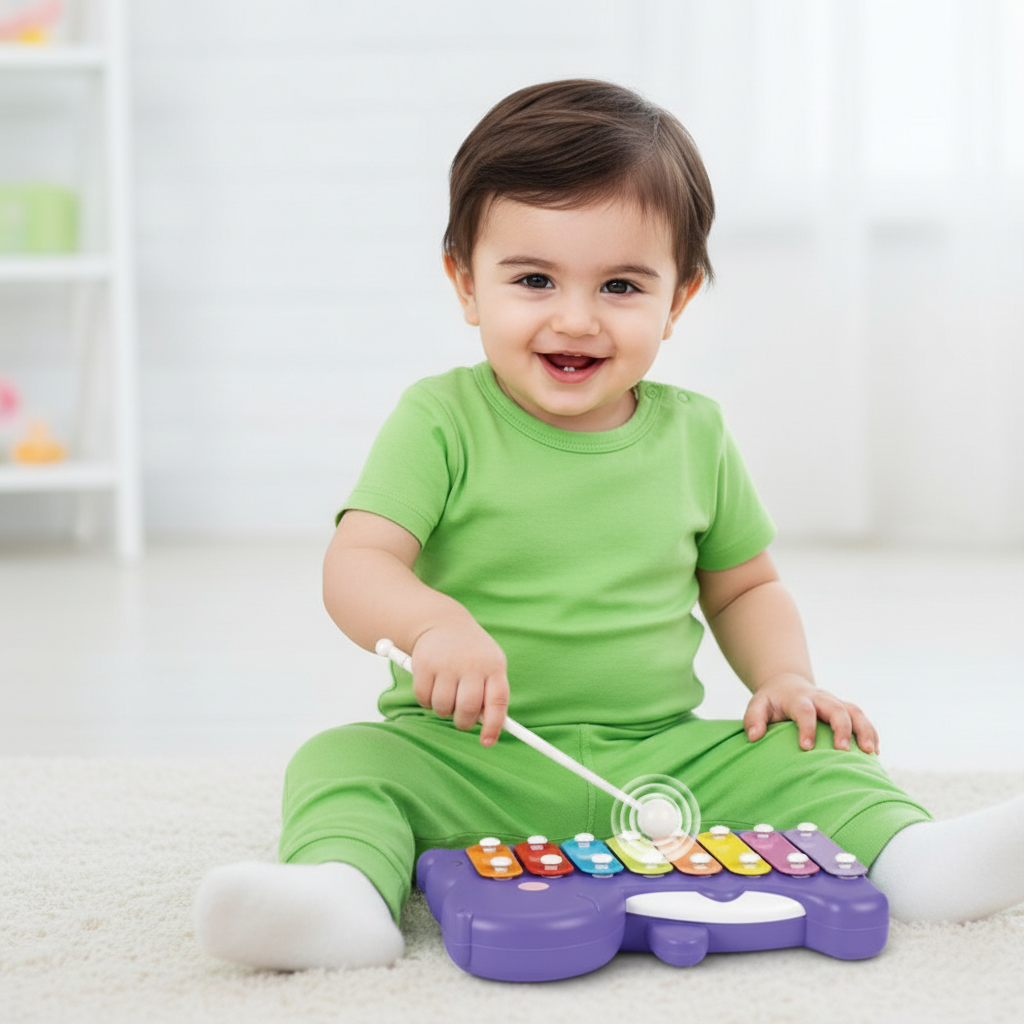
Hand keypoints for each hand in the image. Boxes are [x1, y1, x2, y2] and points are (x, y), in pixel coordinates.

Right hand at [410, 621, 509, 745]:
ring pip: (443, 707)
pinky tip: (432, 688)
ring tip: (447, 696)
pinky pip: (423, 699)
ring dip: (443, 710)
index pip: (497, 702)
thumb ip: (491, 694)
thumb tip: (488, 728)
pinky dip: (426, 701)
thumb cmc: (473, 654)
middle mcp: (472, 664)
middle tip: (460, 719)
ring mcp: (447, 663)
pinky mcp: (424, 664)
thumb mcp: (490, 666)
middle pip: (468, 709)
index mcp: (494, 666)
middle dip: (463, 722)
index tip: (487, 742)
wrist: (445, 623)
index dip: (493, 726)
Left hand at [743, 673, 878, 753]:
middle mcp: (820, 698)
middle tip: (842, 751)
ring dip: (864, 730)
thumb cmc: (772, 702)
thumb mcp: (758, 705)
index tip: (806, 748)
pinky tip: (875, 752)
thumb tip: (754, 737)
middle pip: (836, 708)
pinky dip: (871, 733)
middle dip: (841, 729)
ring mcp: (835, 703)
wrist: (788, 685)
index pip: (804, 710)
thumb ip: (753, 718)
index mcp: (798, 697)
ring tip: (869, 752)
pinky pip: (862, 718)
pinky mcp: (845, 709)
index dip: (807, 727)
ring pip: (855, 712)